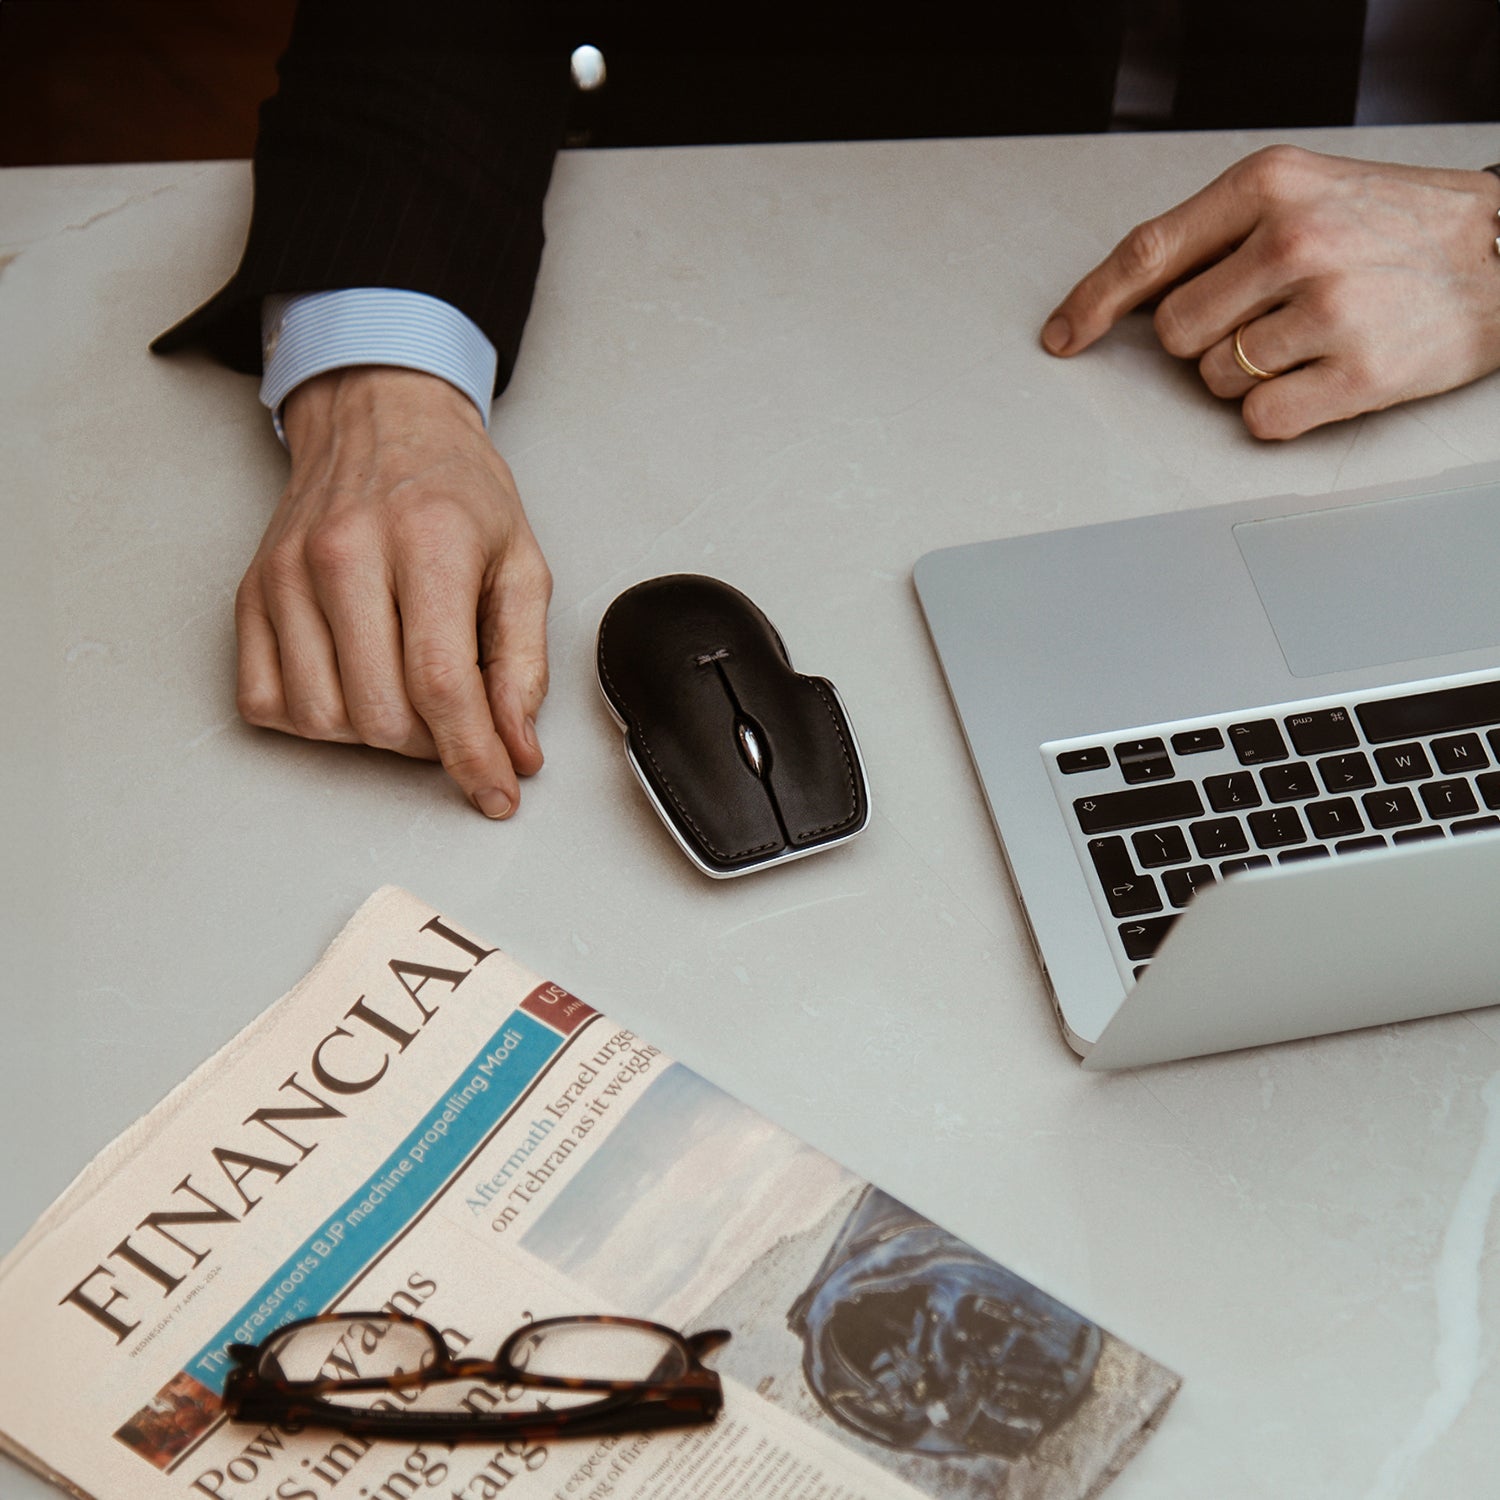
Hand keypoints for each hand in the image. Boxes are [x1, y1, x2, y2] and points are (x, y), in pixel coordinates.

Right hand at [235, 366, 550, 817]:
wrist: (379, 418)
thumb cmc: (455, 490)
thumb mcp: (521, 563)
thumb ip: (524, 663)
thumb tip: (516, 748)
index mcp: (426, 542)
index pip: (441, 684)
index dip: (472, 757)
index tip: (496, 795)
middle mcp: (345, 556)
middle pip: (379, 713)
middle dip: (429, 745)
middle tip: (455, 718)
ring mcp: (286, 576)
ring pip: (320, 719)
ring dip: (373, 735)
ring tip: (406, 693)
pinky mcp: (250, 593)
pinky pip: (265, 702)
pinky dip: (312, 719)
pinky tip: (352, 685)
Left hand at [1041, 146, 1499, 438]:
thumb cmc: (1396, 226)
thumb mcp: (1305, 193)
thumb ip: (1220, 234)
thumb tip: (1130, 297)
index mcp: (1268, 185)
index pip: (1146, 253)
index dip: (1092, 303)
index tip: (1062, 337)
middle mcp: (1292, 240)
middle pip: (1173, 332)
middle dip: (1204, 337)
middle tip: (1267, 316)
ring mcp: (1324, 307)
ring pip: (1211, 378)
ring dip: (1244, 372)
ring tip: (1309, 337)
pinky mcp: (1354, 371)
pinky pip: (1257, 418)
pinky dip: (1276, 411)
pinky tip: (1321, 375)